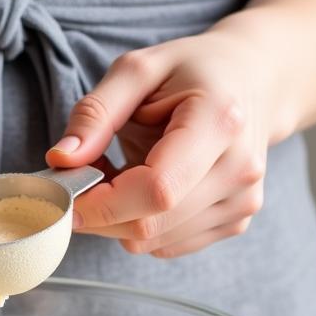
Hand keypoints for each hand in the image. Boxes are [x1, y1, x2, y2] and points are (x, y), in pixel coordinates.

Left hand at [46, 27, 280, 258]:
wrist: (254, 80)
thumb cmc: (192, 71)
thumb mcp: (138, 70)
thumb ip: (95, 113)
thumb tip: (61, 160)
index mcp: (219, 121)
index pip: (156, 190)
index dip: (104, 204)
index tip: (69, 196)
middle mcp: (239, 169)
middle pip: (150, 225)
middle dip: (103, 215)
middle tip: (89, 181)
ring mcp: (241, 201)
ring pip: (153, 243)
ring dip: (121, 220)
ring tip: (125, 175)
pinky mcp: (235, 223)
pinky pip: (166, 246)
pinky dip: (144, 226)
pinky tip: (148, 191)